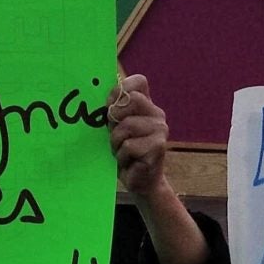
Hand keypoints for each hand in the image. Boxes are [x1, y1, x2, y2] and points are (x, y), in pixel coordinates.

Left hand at [106, 74, 168, 199]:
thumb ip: (112, 111)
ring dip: (116, 142)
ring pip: (127, 126)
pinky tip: (128, 162)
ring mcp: (160, 130)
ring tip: (121, 151)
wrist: (140, 181)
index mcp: (147, 106)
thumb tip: (103, 99)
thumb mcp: (115, 128)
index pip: (139, 82)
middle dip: (115, 117)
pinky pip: (129, 146)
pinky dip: (122, 156)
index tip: (110, 105)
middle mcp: (157, 114)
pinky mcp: (158, 147)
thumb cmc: (124, 152)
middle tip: (114, 134)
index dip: (121, 89)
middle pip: (132, 99)